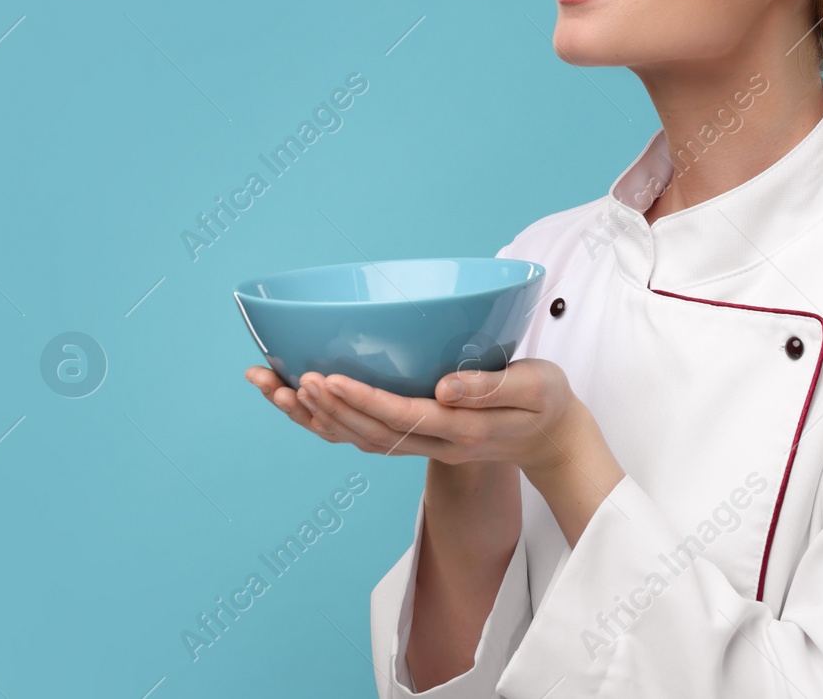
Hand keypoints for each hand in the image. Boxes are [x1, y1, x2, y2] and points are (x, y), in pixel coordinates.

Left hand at [244, 360, 582, 477]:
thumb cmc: (545, 402)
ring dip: (312, 417)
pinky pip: (362, 436)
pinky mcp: (415, 437)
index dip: (361, 400)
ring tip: (273, 387)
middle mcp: (436, 443)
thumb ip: (492, 388)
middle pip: (368, 433)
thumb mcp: (535, 387)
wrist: (549, 438)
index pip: (402, 417)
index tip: (326, 378)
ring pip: (357, 439)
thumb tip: (443, 388)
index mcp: (463, 430)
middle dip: (324, 408)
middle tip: (287, 378)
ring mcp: (423, 445)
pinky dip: (326, 421)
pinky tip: (299, 400)